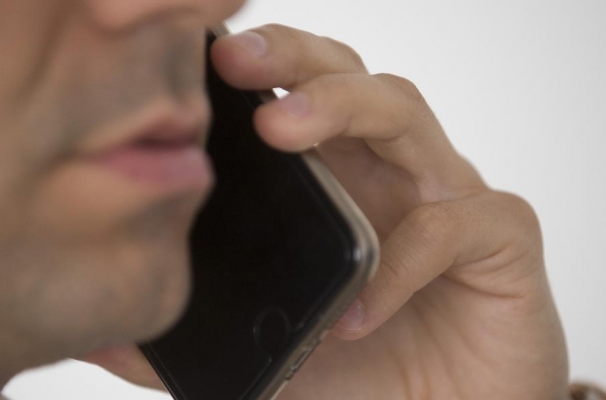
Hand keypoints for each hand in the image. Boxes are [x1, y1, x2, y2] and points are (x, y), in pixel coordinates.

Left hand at [85, 25, 568, 399]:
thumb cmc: (365, 377)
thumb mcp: (266, 351)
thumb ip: (193, 338)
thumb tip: (103, 333)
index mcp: (335, 183)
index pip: (294, 96)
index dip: (257, 67)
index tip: (192, 58)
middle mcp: (389, 173)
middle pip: (348, 76)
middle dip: (294, 59)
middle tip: (236, 60)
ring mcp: (448, 197)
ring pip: (404, 112)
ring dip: (343, 107)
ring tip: (282, 127)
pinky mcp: (502, 240)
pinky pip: (457, 224)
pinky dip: (404, 258)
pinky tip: (360, 311)